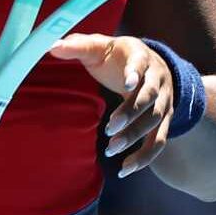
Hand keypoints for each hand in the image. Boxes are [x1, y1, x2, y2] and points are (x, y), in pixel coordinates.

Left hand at [48, 33, 172, 176]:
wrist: (151, 63)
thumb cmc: (117, 55)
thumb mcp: (99, 45)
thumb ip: (77, 46)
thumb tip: (51, 46)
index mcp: (141, 56)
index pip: (141, 64)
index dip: (135, 73)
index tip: (126, 84)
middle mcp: (158, 79)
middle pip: (150, 98)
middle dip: (131, 113)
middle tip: (110, 127)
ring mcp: (164, 101)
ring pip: (155, 121)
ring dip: (135, 136)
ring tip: (111, 149)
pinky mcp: (163, 120)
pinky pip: (158, 141)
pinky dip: (145, 157)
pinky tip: (125, 169)